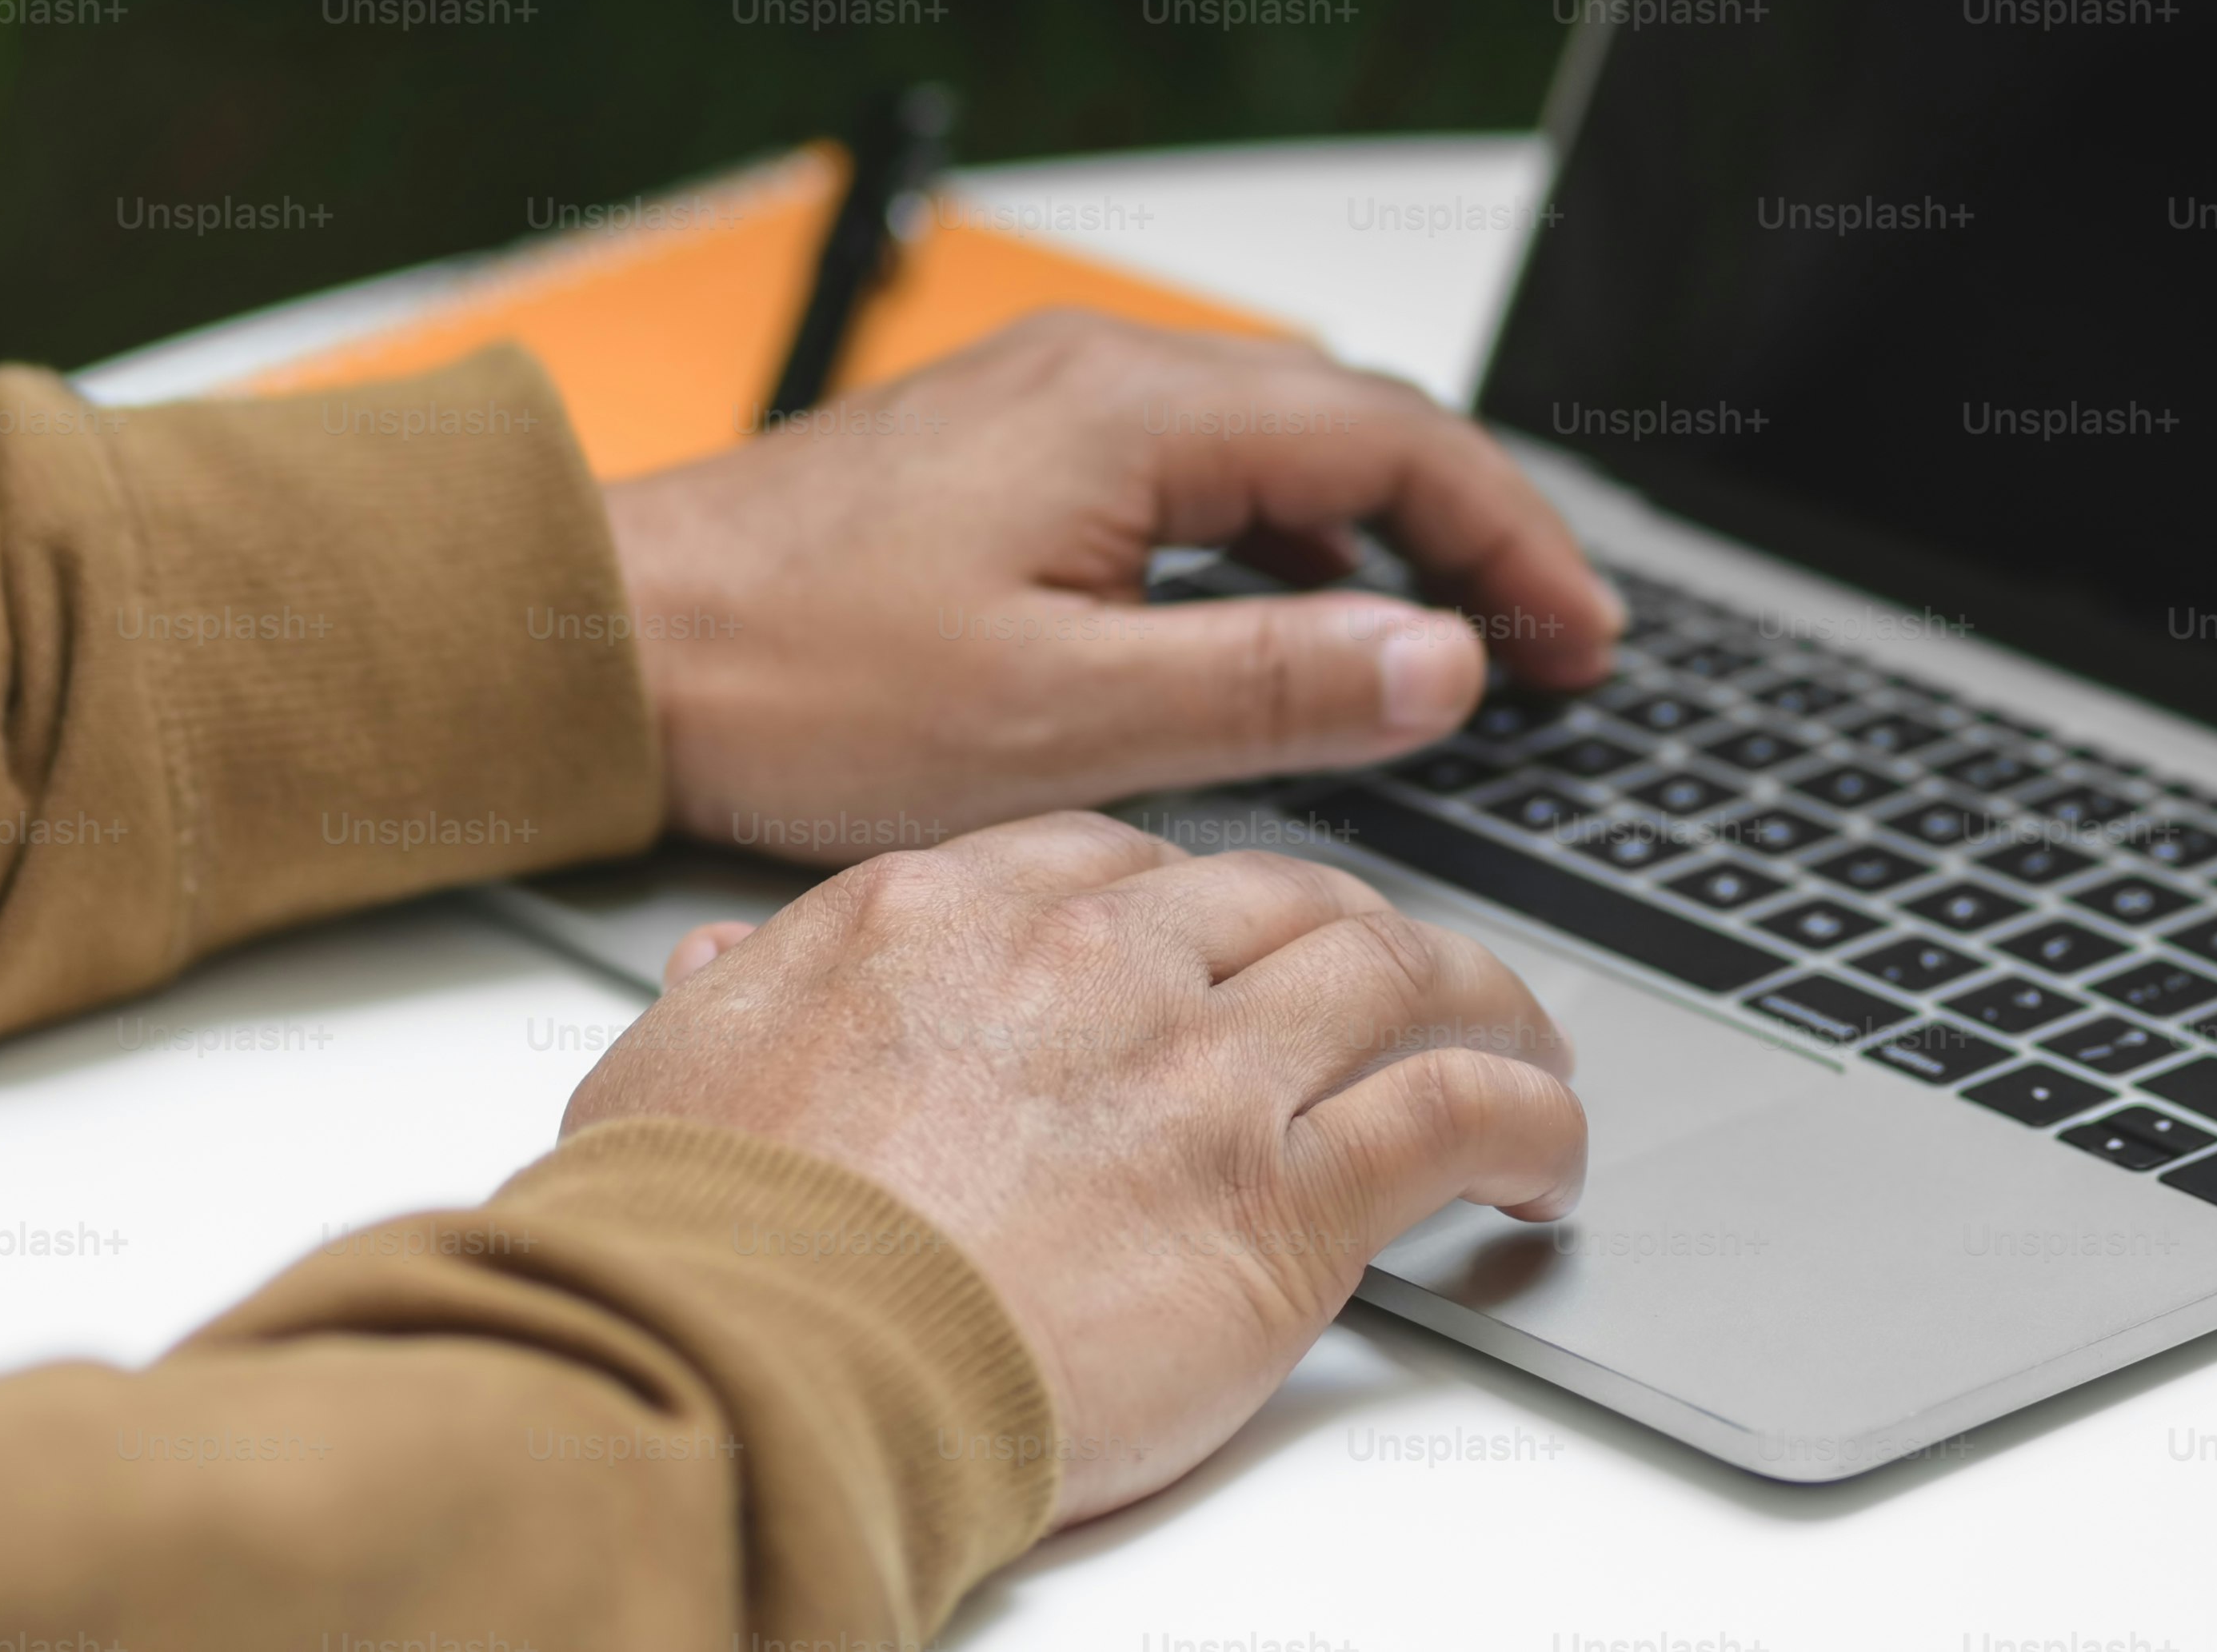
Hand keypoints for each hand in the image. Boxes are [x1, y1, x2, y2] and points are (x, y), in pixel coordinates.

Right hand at [565, 811, 1586, 1522]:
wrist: (764, 1354)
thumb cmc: (708, 1247)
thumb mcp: (669, 1076)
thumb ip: (727, 999)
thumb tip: (721, 961)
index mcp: (952, 912)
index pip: (1118, 860)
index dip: (1195, 897)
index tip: (1227, 934)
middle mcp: (1096, 960)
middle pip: (1282, 896)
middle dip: (1355, 930)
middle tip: (1395, 977)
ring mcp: (1203, 1067)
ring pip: (1402, 973)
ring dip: (1487, 1003)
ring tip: (1524, 1042)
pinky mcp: (1285, 1195)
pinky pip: (1458, 1115)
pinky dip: (1532, 1120)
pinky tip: (1546, 1157)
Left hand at [597, 313, 1623, 857]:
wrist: (606, 636)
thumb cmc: (797, 679)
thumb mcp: (1064, 716)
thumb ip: (1270, 684)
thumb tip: (1442, 664)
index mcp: (1136, 414)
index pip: (1399, 445)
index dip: (1514, 544)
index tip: (1581, 639)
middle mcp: (1102, 376)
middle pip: (1354, 426)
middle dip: (1472, 533)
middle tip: (1550, 646)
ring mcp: (1052, 408)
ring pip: (1276, 447)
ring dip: (1380, 536)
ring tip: (1447, 645)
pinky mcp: (1008, 456)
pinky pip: (1196, 471)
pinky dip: (1283, 539)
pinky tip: (1289, 624)